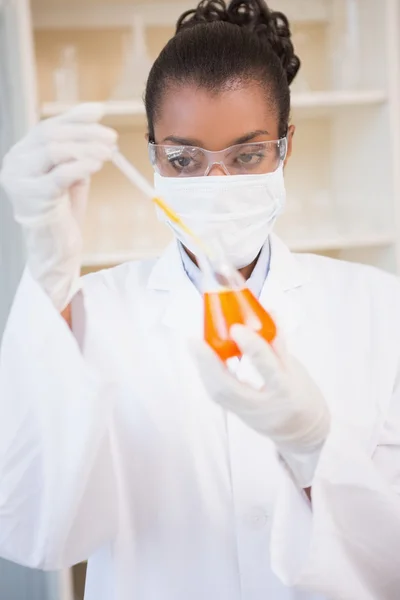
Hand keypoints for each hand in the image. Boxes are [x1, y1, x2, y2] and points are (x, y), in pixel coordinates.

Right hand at [0, 103, 117, 310]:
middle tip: (111, 137)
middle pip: (51, 136)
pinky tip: (98, 164)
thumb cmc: (63, 212)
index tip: (99, 111)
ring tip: (109, 152)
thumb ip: (75, 152)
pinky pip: (60, 174)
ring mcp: (20, 180)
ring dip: (86, 148)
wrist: (56, 248)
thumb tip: (97, 124)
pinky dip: (81, 166)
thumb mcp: (69, 175)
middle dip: (85, 133)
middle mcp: (15, 164)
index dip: (74, 117)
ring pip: (54, 151)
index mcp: (21, 155)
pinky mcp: (33, 197)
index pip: (48, 127)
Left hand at [192, 325, 330, 487]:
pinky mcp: (238, 416)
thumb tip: (269, 313)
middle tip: (194, 339)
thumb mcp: (298, 372)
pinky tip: (201, 359)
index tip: (237, 327)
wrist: (303, 435)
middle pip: (228, 387)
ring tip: (194, 345)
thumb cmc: (303, 398)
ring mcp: (248, 414)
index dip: (252, 347)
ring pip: (218, 393)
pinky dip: (208, 375)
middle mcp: (264, 406)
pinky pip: (218, 395)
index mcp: (286, 392)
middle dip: (208, 362)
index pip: (267, 368)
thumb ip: (280, 346)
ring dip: (203, 368)